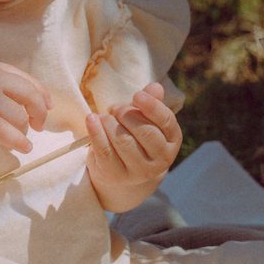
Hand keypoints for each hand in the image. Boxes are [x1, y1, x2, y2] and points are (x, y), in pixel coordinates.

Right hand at [0, 59, 51, 152]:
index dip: (41, 94)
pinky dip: (21, 143)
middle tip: (39, 125)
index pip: (26, 79)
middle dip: (39, 112)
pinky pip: (12, 134)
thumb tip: (32, 100)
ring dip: (23, 130)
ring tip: (16, 137)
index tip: (48, 106)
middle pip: (30, 96)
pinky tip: (23, 148)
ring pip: (21, 117)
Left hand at [85, 82, 181, 212]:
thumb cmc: (136, 138)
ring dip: (110, 122)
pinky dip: (96, 132)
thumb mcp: (146, 120)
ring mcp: (139, 171)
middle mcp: (161, 159)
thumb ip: (151, 103)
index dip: (152, 106)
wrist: (123, 174)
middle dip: (127, 114)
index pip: (166, 121)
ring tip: (105, 117)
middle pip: (145, 131)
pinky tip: (91, 119)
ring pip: (123, 140)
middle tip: (116, 109)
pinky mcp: (116, 175)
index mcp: (172, 140)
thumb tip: (155, 87)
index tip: (137, 95)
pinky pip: (104, 151)